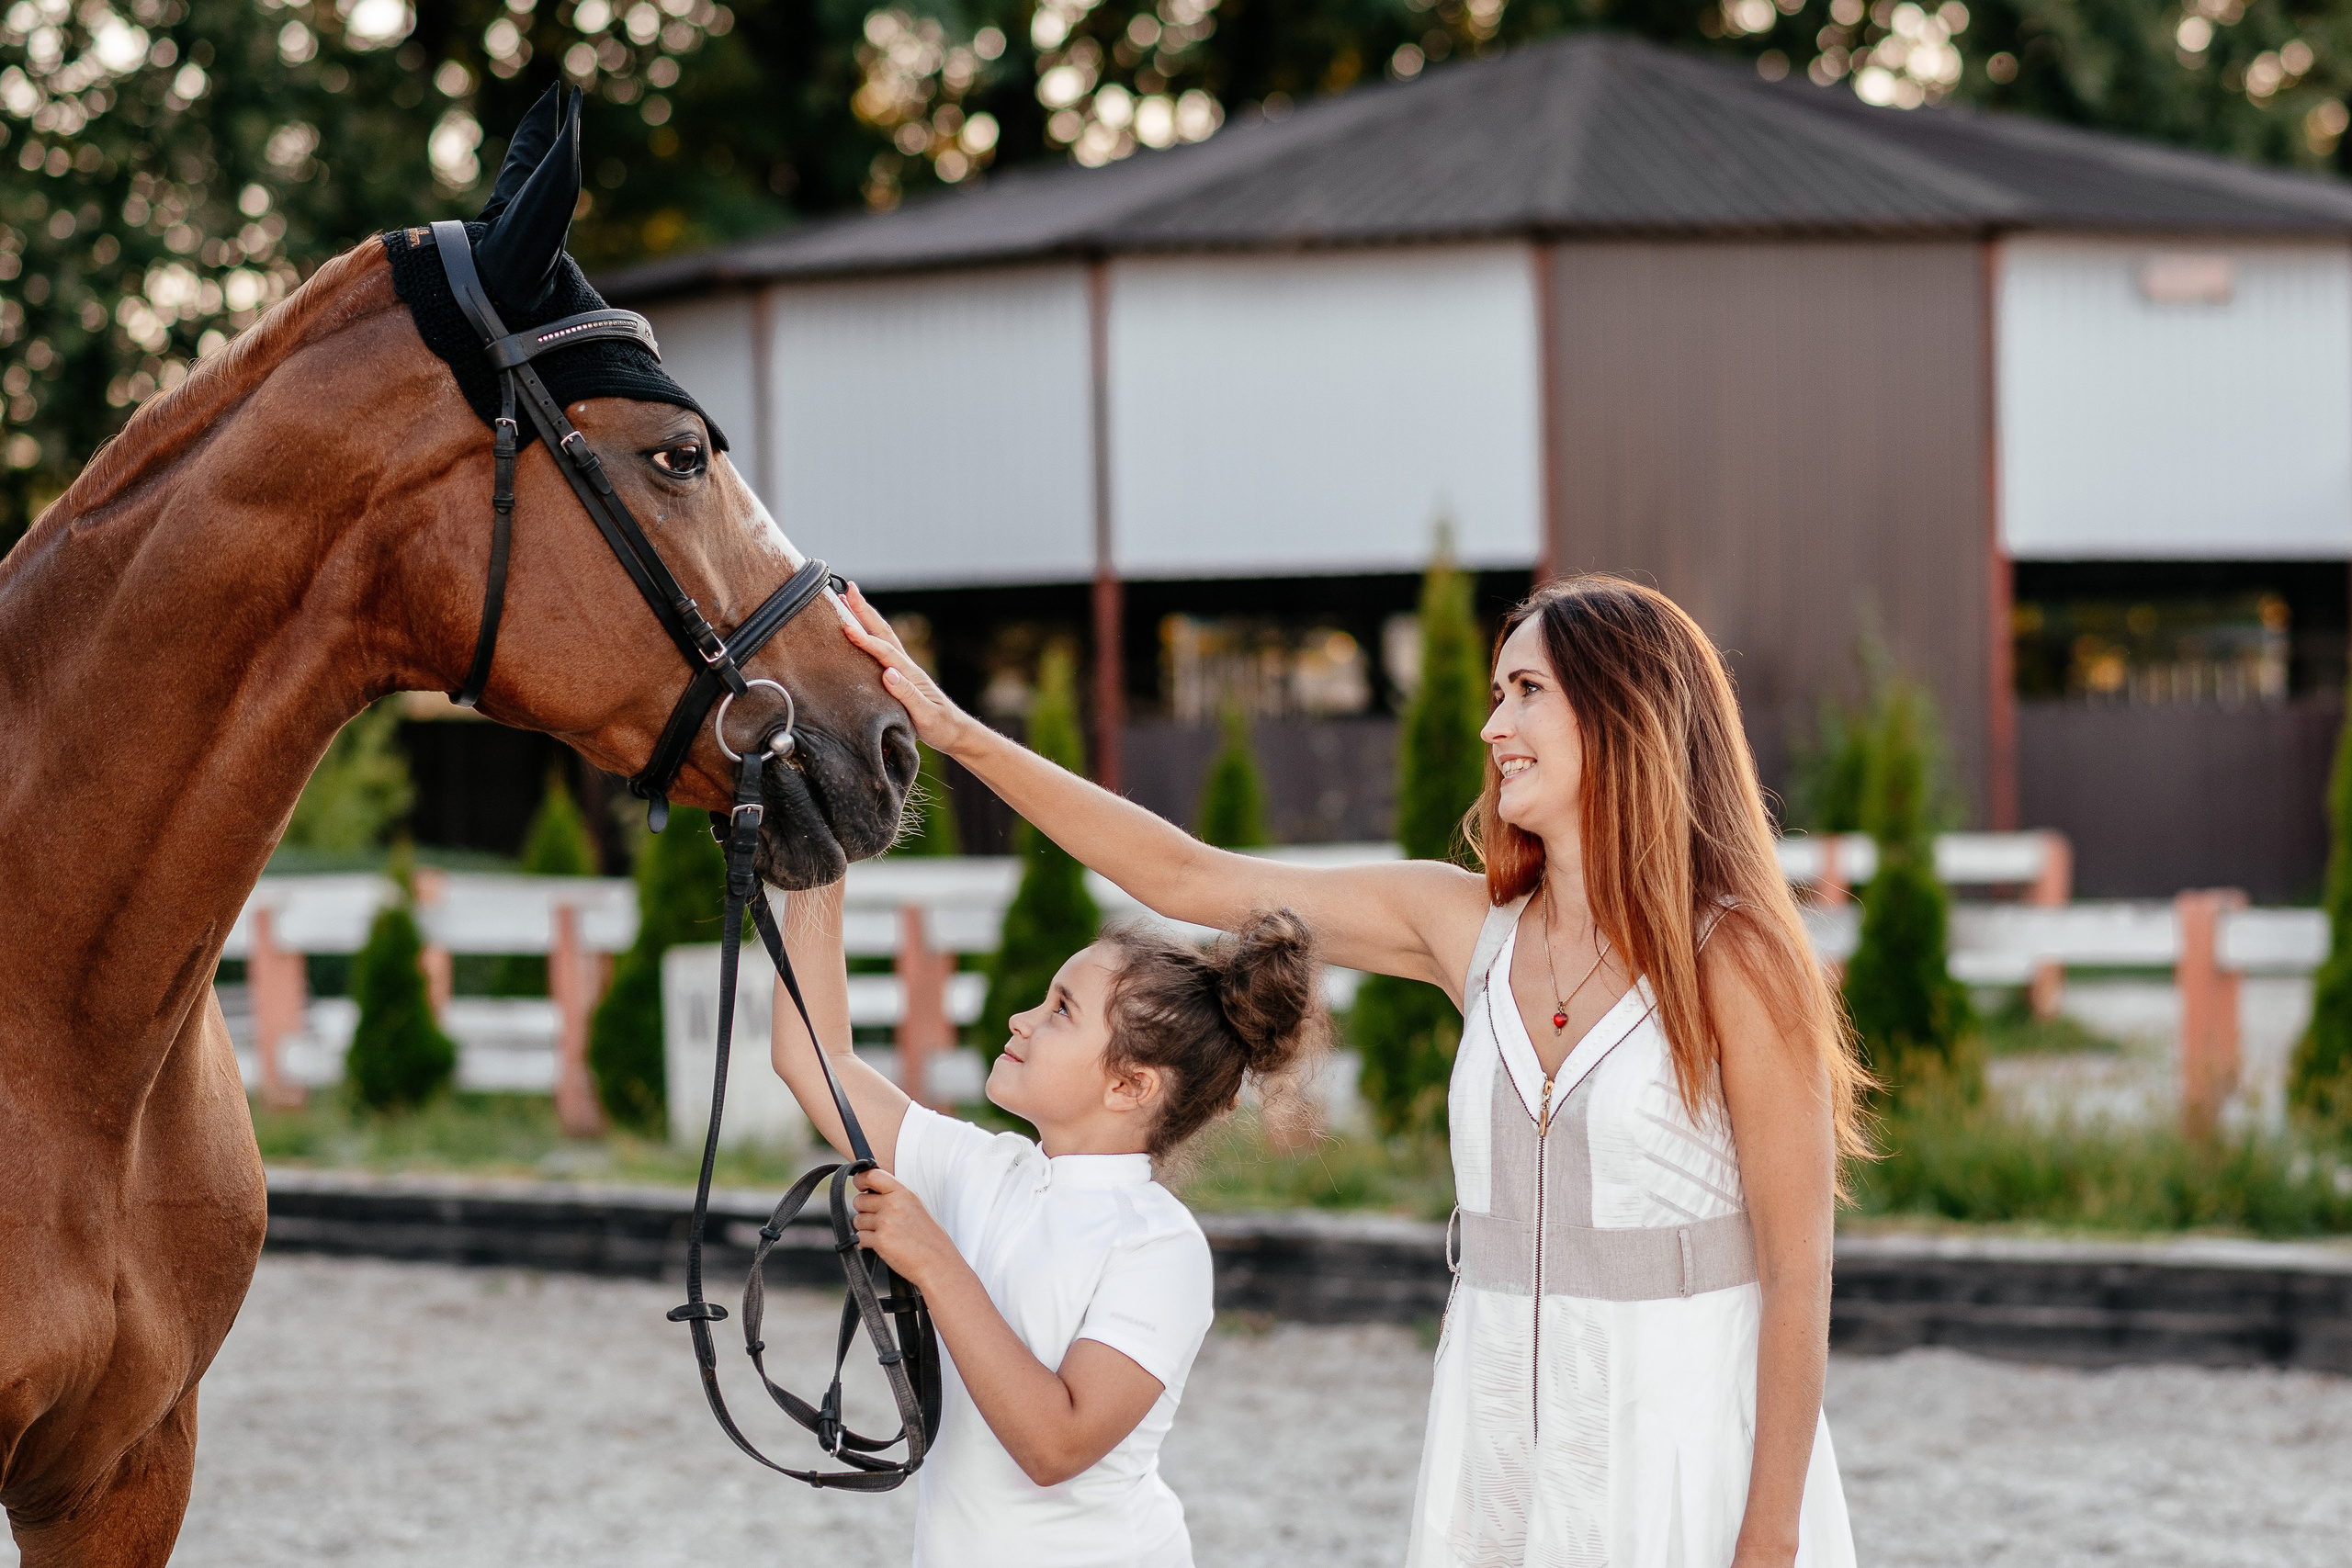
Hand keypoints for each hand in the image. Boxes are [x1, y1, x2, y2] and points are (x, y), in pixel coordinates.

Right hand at [839, 583, 980, 753]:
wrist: (954, 732)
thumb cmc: (940, 726)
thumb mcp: (925, 715)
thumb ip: (908, 695)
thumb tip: (888, 674)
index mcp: (910, 674)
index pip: (885, 652)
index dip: (865, 639)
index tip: (846, 627)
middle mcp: (906, 667)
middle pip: (883, 633)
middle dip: (865, 611)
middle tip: (848, 590)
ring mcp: (903, 669)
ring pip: (882, 637)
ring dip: (865, 618)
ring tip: (846, 602)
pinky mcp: (900, 676)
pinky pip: (881, 650)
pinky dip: (869, 635)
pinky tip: (858, 632)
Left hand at [850, 1167, 960, 1290]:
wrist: (937, 1262)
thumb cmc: (929, 1238)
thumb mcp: (915, 1207)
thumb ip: (894, 1197)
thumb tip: (868, 1193)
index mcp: (903, 1193)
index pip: (872, 1175)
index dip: (861, 1180)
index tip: (860, 1186)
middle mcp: (893, 1204)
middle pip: (859, 1200)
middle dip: (864, 1211)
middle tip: (878, 1220)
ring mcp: (885, 1222)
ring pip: (857, 1220)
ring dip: (865, 1228)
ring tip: (884, 1234)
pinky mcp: (880, 1240)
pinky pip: (860, 1237)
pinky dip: (866, 1243)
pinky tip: (882, 1245)